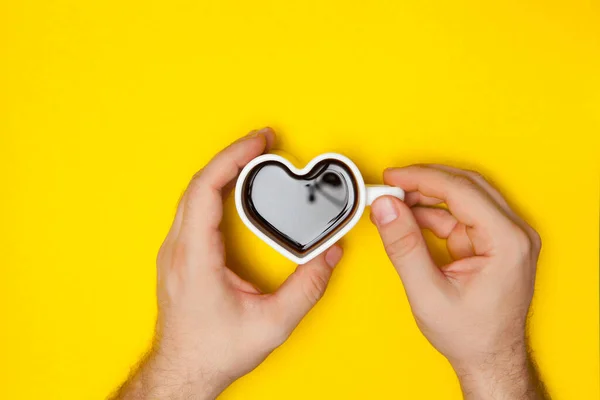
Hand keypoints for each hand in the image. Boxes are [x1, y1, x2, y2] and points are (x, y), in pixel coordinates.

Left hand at [111, 128, 343, 399]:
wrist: (182, 372)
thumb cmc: (214, 351)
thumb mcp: (272, 324)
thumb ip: (307, 288)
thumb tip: (330, 256)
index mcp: (195, 257)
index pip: (206, 189)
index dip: (233, 158)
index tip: (259, 142)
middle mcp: (179, 249)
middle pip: (199, 183)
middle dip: (233, 156)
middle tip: (263, 142)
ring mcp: (175, 252)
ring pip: (193, 195)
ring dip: (223, 171)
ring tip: (253, 158)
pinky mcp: (179, 257)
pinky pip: (193, 209)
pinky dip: (216, 189)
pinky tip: (234, 189)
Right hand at [370, 165, 547, 398]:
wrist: (489, 358)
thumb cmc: (471, 334)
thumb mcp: (428, 293)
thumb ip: (404, 246)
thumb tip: (386, 208)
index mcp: (507, 241)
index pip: (461, 190)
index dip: (421, 178)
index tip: (392, 177)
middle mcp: (512, 233)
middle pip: (464, 186)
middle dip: (423, 182)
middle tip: (390, 186)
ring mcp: (503, 236)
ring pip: (461, 197)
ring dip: (425, 197)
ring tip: (393, 205)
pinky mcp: (490, 241)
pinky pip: (458, 214)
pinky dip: (431, 214)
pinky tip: (408, 219)